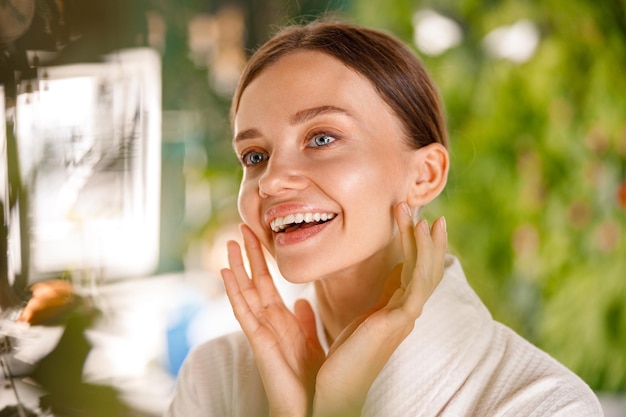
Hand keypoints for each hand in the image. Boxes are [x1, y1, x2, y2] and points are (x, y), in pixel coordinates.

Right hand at [221, 224, 325, 416]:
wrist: (313, 406)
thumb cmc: (311, 378)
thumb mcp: (311, 342)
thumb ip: (305, 322)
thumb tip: (302, 301)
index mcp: (282, 320)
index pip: (269, 283)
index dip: (263, 259)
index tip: (259, 235)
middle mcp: (269, 322)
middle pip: (255, 281)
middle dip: (249, 254)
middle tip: (243, 226)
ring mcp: (261, 331)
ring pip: (246, 292)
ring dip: (237, 266)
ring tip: (230, 242)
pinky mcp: (258, 342)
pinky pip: (244, 312)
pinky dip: (234, 292)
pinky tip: (226, 273)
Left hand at [312, 203, 446, 416]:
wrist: (339, 390)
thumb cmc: (345, 358)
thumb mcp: (362, 319)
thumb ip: (378, 298)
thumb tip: (392, 273)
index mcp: (397, 311)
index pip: (415, 273)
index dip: (419, 248)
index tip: (417, 223)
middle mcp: (406, 313)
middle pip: (426, 271)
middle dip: (429, 242)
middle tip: (430, 214)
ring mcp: (405, 316)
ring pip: (425, 272)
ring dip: (425, 242)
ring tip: (422, 216)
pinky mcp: (399, 320)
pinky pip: (416, 282)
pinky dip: (421, 255)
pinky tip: (420, 233)